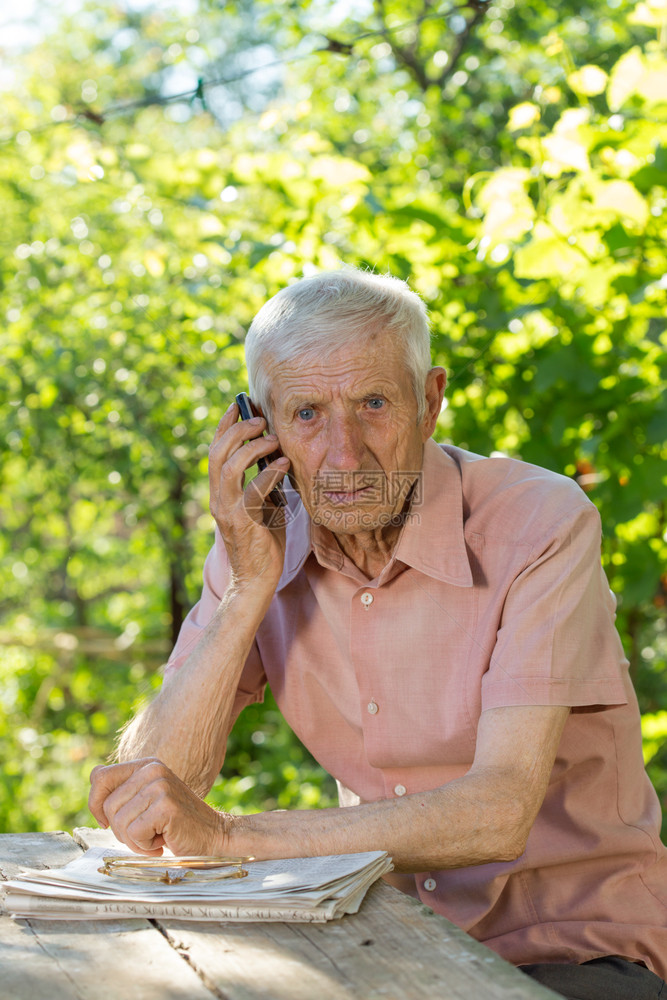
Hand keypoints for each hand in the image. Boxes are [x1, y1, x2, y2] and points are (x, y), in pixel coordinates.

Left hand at [88, 758, 229, 855]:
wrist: (214, 836)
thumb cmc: (175, 824)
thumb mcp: (147, 800)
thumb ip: (124, 790)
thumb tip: (95, 781)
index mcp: (146, 765)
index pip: (100, 777)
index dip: (96, 804)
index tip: (109, 821)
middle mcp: (152, 770)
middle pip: (108, 806)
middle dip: (122, 830)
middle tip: (146, 832)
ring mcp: (160, 786)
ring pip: (119, 822)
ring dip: (135, 840)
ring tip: (157, 835)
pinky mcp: (166, 805)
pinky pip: (134, 833)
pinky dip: (146, 846)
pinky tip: (164, 839)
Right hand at [208, 402, 290, 590]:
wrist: (256, 580)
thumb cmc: (262, 543)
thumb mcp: (261, 507)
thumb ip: (262, 484)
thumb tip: (276, 457)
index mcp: (220, 492)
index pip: (215, 451)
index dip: (224, 425)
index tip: (237, 404)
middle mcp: (218, 498)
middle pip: (217, 453)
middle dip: (237, 429)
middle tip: (259, 419)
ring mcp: (228, 510)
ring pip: (229, 466)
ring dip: (251, 447)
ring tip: (272, 438)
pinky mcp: (243, 522)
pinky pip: (253, 490)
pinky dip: (268, 473)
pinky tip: (283, 464)